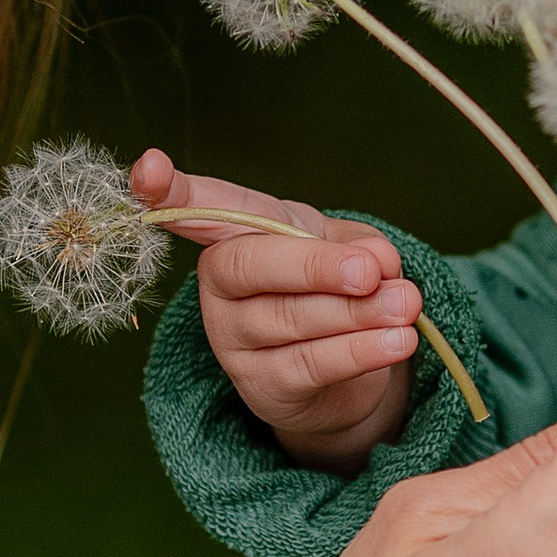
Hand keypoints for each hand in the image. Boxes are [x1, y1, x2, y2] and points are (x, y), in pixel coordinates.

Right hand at [131, 149, 420, 472]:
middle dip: (315, 267)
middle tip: (372, 270)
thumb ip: (361, 248)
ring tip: (406, 305)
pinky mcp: (261, 387)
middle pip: (252, 267)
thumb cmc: (336, 286)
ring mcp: (233, 339)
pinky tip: (397, 341)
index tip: (150, 169)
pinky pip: (310, 365)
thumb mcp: (350, 250)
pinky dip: (359, 351)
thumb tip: (378, 264)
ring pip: (290, 320)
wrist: (347, 368)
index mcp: (235, 234)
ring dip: (356, 313)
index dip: (170, 190)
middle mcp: (219, 286)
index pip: (196, 208)